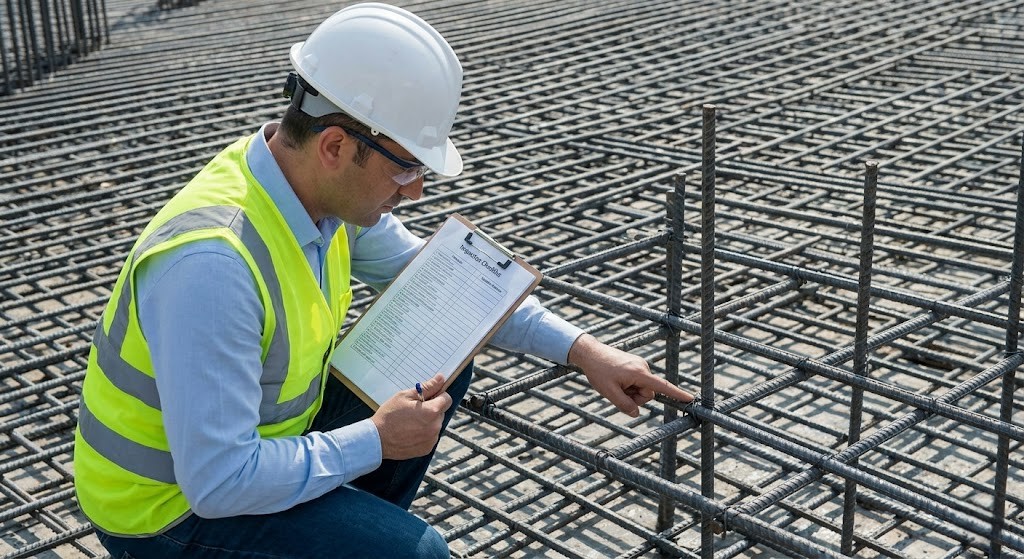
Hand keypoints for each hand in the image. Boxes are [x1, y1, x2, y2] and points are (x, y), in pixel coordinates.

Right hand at [371, 373, 452, 459]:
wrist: (377, 440)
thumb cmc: (389, 416)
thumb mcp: (405, 396)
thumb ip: (427, 387)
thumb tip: (441, 379)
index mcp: (432, 411)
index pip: (447, 399)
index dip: (438, 395)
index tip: (428, 397)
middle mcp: (436, 426)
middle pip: (441, 412)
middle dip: (431, 409)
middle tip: (414, 410)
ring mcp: (432, 439)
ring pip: (436, 425)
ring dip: (428, 422)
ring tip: (410, 422)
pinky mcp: (427, 449)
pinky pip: (430, 437)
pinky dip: (424, 433)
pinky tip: (410, 432)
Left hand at [568, 334, 693, 417]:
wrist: (590, 353)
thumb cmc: (599, 371)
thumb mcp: (609, 392)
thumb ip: (624, 405)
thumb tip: (636, 414)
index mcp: (639, 373)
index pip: (662, 386)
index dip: (676, 394)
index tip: (690, 398)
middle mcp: (643, 367)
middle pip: (647, 393)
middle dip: (634, 397)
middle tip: (617, 391)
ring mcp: (639, 365)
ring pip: (641, 389)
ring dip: (629, 391)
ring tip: (614, 383)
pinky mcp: (635, 365)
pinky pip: (636, 382)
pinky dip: (627, 385)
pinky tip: (615, 379)